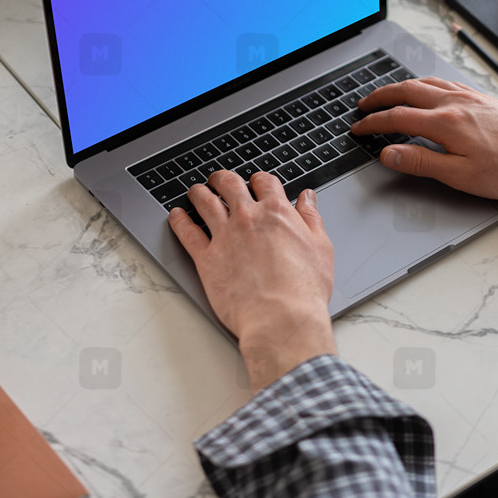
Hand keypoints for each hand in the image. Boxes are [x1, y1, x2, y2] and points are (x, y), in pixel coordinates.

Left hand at [169, 170, 335, 392]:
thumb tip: (308, 199)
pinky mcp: (206, 258)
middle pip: (229, 184)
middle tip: (219, 180)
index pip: (263, 182)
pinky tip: (177, 215)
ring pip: (204, 201)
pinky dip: (179, 220)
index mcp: (276, 212)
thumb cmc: (304, 290)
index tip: (255, 182)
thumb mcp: (320, 248)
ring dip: (199, 192)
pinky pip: (186, 232)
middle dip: (223, 179)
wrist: (281, 319)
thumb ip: (311, 219)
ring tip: (197, 191)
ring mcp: (224, 236)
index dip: (258, 179)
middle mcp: (247, 218)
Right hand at [351, 76, 497, 198]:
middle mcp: (453, 102)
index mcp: (445, 123)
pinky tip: (425, 89)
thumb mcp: (462, 175)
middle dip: (379, 97)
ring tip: (386, 94)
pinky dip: (423, 83)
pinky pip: (442, 82)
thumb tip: (389, 154)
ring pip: (423, 83)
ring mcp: (467, 96)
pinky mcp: (479, 96)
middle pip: (405, 92)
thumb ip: (421, 162)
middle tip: (363, 105)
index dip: (372, 124)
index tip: (358, 129)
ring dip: (399, 87)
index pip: (396, 118)